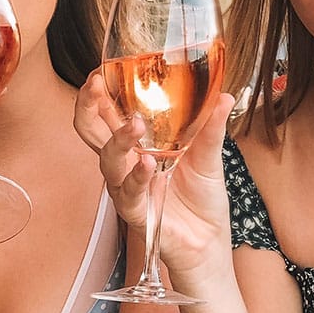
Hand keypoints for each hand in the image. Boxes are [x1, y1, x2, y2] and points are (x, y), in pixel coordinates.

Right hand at [75, 70, 236, 276]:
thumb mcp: (210, 156)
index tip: (100, 71)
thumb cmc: (202, 199)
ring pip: (107, 160)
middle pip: (91, 132)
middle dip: (87, 107)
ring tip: (133, 126)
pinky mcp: (135, 212)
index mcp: (138, 144)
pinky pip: (128, 192)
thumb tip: (225, 95)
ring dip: (118, 140)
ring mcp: (127, 187)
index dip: (98, 94)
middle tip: (96, 85)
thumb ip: (212, 127)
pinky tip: (146, 164)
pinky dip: (136, 177)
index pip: (108, 114)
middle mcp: (125, 163)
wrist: (209, 241)